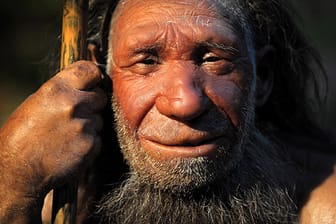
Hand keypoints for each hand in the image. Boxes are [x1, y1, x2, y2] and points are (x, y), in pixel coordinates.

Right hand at [0, 61, 106, 220]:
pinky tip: (71, 148)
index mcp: (57, 89)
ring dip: (89, 125)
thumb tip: (85, 87)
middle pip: (100, 96)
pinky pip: (98, 138)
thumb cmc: (22, 136)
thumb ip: (63, 92)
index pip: (90, 71)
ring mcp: (84, 125)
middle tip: (77, 115)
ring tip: (67, 135)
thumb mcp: (37, 103)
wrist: (18, 171)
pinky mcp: (91, 145)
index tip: (93, 82)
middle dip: (92, 104)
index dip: (94, 76)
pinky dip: (89, 143)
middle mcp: (73, 104)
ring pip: (99, 119)